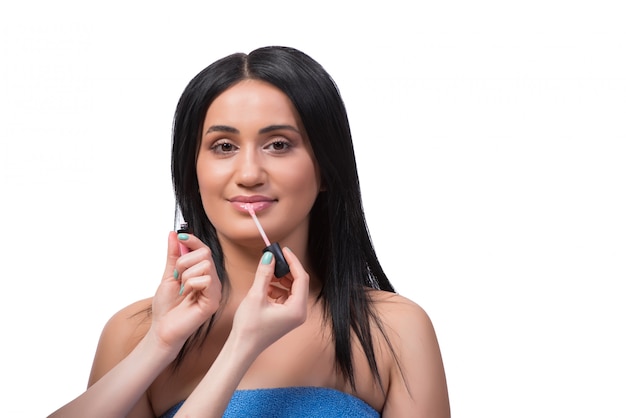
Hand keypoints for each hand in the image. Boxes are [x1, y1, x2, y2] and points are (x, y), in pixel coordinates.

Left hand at [149, 231, 221, 351]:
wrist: (162, 328)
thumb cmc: (166, 307)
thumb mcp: (168, 275)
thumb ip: (173, 255)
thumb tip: (174, 235)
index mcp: (203, 273)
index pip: (204, 249)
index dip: (193, 241)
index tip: (180, 236)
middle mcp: (212, 280)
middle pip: (205, 254)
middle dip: (185, 262)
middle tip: (177, 276)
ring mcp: (214, 290)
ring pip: (206, 265)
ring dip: (187, 275)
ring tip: (182, 288)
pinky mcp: (214, 301)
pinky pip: (206, 280)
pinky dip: (191, 284)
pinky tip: (187, 295)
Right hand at [231, 248, 308, 353]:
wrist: (242, 348)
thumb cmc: (249, 327)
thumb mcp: (256, 296)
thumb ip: (264, 274)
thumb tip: (269, 256)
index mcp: (297, 309)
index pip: (301, 278)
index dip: (292, 261)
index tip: (283, 250)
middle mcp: (300, 312)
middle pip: (299, 283)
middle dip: (286, 269)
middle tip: (273, 258)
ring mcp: (294, 315)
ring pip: (292, 289)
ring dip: (280, 279)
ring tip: (266, 275)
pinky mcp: (286, 316)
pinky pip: (286, 296)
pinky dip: (277, 289)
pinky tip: (265, 287)